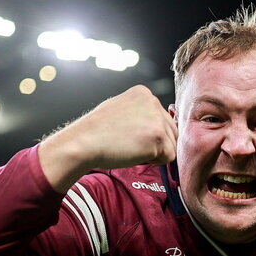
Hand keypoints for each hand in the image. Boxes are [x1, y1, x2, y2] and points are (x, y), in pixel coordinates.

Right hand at [39, 85, 177, 192]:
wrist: (84, 141)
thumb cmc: (98, 131)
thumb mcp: (121, 109)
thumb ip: (141, 112)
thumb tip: (159, 123)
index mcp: (144, 93)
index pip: (163, 119)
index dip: (149, 133)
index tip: (129, 134)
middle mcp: (153, 102)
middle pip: (171, 132)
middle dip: (156, 143)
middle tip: (131, 143)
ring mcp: (156, 118)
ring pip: (171, 145)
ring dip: (154, 153)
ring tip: (131, 147)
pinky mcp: (158, 136)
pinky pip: (170, 157)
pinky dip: (155, 161)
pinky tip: (135, 153)